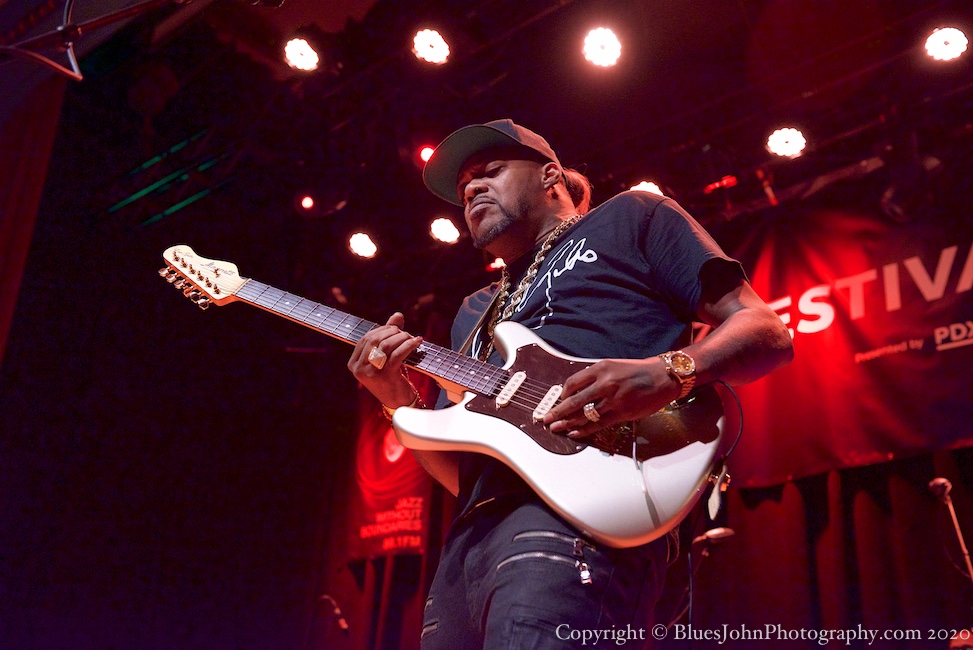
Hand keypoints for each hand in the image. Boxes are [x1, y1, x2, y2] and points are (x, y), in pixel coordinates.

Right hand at [347, 312, 423, 407]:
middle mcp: (360, 368)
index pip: (366, 338)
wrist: (398, 403)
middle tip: (406, 333)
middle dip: (392, 332)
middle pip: (375, 339)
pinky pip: (398, 354)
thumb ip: (389, 335)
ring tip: (412, 338)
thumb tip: (398, 315)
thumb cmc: (391, 378)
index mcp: (354, 364)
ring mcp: (371, 373)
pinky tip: (417, 342)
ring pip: (386, 345)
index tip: (396, 330)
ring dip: (402, 338)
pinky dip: (409, 345)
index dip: (382, 330)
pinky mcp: (386, 375)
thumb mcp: (386, 357)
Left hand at [542, 357, 680, 437]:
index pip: (573, 382)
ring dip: (568, 422)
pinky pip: (598, 423)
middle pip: (574, 400)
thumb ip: (597, 377)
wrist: (663, 376)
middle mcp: (605, 383)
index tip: (559, 400)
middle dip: (558, 411)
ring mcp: (614, 399)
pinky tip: (575, 432)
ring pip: (585, 414)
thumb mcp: (614, 366)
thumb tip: (579, 391)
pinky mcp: (622, 412)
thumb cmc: (638, 371)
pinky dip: (584, 429)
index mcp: (601, 368)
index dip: (563, 394)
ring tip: (556, 428)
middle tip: (547, 418)